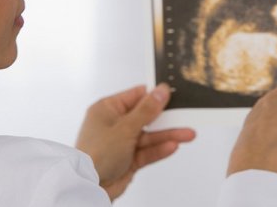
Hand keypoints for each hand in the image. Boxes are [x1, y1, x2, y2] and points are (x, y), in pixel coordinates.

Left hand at [76, 84, 195, 199]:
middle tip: (185, 114)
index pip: (136, 96)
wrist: (88, 186)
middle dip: (166, 118)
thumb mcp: (125, 127)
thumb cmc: (95, 154)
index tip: (172, 94)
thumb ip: (146, 110)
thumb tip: (160, 91)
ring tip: (187, 134)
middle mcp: (114, 124)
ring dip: (168, 135)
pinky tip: (173, 146)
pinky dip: (159, 149)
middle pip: (146, 117)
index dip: (154, 95)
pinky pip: (147, 151)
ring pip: (149, 136)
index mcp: (107, 109)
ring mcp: (122, 142)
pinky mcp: (128, 159)